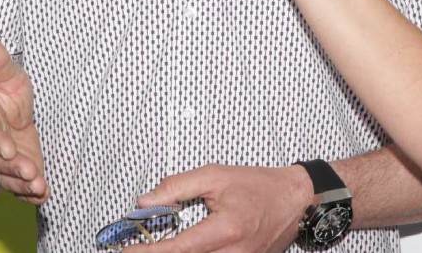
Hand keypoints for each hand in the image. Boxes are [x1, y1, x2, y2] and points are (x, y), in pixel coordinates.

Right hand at [0, 31, 49, 204]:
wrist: (6, 115)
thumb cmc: (4, 92)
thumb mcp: (5, 73)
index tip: (7, 148)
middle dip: (12, 168)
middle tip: (28, 173)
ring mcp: (1, 161)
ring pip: (7, 177)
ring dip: (22, 184)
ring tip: (39, 187)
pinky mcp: (15, 171)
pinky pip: (19, 186)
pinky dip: (30, 192)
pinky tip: (43, 195)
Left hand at [137, 163, 311, 251]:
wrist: (294, 200)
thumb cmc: (259, 185)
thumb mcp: (216, 176)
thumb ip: (178, 186)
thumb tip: (145, 202)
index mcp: (226, 229)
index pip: (179, 249)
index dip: (149, 252)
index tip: (127, 250)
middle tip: (136, 249)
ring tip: (157, 247)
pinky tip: (185, 250)